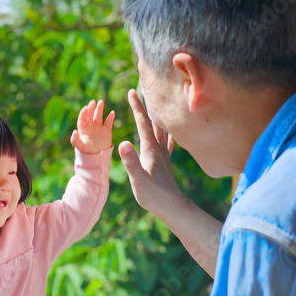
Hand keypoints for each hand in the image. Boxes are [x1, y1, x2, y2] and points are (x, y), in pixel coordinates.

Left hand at [70, 99, 115, 153]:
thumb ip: (75, 140)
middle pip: (90, 115)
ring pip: (99, 116)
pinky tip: (112, 112)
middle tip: (93, 102)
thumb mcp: (79, 146)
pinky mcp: (106, 130)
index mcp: (83, 129)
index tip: (86, 108)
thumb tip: (74, 131)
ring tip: (101, 102)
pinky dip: (110, 117)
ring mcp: (98, 128)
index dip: (83, 113)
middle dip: (91, 108)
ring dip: (100, 109)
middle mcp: (90, 126)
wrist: (97, 156)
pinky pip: (108, 122)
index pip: (82, 119)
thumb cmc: (87, 152)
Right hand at [118, 89, 185, 214]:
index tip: (131, 91)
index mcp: (150, 149)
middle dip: (148, 105)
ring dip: (158, 116)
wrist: (172, 206)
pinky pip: (168, 141)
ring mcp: (164, 154)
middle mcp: (159, 148)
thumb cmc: (153, 195)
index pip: (143, 123)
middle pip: (154, 121)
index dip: (137, 107)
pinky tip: (172, 131)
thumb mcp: (137, 179)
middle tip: (144, 89)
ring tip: (157, 105)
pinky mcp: (166, 162)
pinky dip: (168, 132)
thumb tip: (123, 143)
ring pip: (162, 128)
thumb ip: (130, 161)